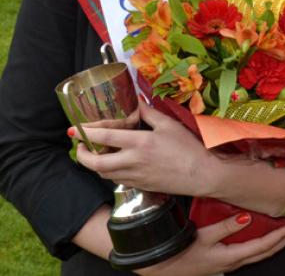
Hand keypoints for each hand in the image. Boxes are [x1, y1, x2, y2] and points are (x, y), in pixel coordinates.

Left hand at [74, 101, 218, 195]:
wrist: (202, 174)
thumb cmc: (189, 147)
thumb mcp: (170, 125)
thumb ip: (149, 114)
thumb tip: (136, 103)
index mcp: (139, 143)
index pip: (104, 137)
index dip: (87, 132)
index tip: (76, 129)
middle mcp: (132, 161)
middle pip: (95, 163)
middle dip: (82, 155)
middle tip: (81, 146)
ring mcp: (134, 176)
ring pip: (103, 174)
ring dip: (94, 164)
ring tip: (97, 153)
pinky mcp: (139, 186)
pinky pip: (116, 180)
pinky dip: (110, 172)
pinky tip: (116, 164)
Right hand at [136, 213, 284, 275]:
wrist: (162, 267)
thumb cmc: (181, 252)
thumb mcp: (204, 236)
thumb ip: (226, 226)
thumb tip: (247, 217)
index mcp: (231, 256)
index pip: (263, 246)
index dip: (279, 236)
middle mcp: (233, 263)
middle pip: (265, 253)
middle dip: (282, 241)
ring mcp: (228, 265)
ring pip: (258, 256)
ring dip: (273, 245)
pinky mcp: (223, 263)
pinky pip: (248, 256)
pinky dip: (261, 248)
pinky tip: (262, 242)